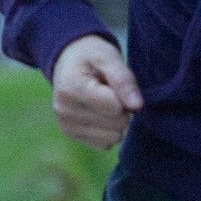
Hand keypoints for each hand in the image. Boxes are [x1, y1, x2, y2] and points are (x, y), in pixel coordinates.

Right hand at [50, 32, 140, 149]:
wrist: (68, 61)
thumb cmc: (91, 56)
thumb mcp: (108, 56)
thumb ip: (124, 79)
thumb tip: (137, 106)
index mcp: (71, 88)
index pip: (115, 107)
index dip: (124, 96)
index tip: (114, 83)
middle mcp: (64, 111)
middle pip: (116, 124)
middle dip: (122, 109)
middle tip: (111, 92)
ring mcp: (66, 126)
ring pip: (113, 137)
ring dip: (117, 122)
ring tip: (105, 102)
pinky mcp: (71, 135)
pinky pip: (104, 144)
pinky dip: (108, 131)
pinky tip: (100, 114)